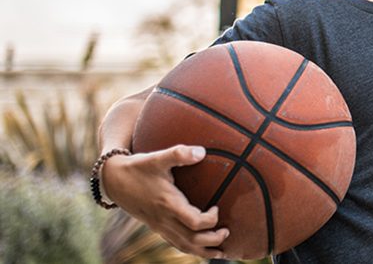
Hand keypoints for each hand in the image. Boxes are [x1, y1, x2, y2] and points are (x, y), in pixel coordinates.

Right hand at [102, 145, 228, 257]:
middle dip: (212, 240)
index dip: (211, 219)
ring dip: (203, 251)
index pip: (194, 222)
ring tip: (221, 253)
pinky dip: (190, 249)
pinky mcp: (156, 227)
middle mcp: (164, 219)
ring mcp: (159, 226)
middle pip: (192, 240)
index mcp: (168, 204)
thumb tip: (202, 151)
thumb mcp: (157, 157)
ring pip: (183, 246)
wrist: (112, 180)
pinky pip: (175, 243)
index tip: (217, 207)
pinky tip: (201, 248)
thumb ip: (179, 154)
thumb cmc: (138, 167)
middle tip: (227, 232)